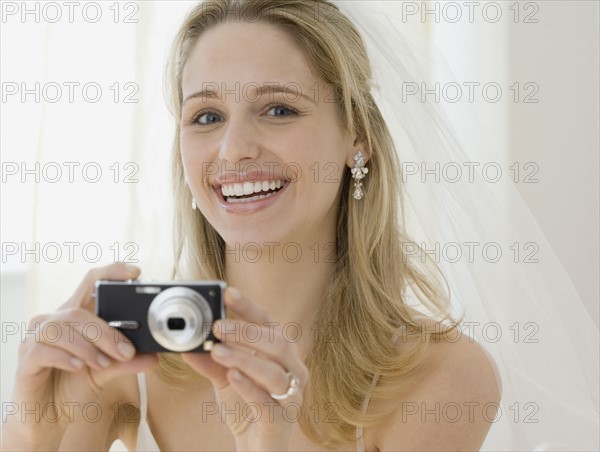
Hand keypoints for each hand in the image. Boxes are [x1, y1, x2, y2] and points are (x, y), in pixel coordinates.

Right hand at [3, 263, 158, 450]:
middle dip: (106, 332)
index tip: (135, 272)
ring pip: (60, 327)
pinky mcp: (24, 361)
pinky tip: (79, 368)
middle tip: (126, 351)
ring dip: (87, 346)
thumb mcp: (104, 372)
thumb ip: (125, 362)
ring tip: (103, 364)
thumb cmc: (72, 388)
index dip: (111, 272)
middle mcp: (51, 322)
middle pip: (78, 311)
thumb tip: (154, 357)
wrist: (47, 420)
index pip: (90, 284)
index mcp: (73, 318)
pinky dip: (65, 357)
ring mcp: (34, 340)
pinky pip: (42, 350)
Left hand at [182, 287, 308, 450]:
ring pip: (274, 371)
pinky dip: (249, 387)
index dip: (250, 307)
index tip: (228, 293)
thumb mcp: (225, 379)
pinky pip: (268, 401)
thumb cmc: (246, 408)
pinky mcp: (283, 420)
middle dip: (247, 332)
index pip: (269, 322)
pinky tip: (232, 377)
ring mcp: (291, 395)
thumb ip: (210, 361)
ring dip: (245, 358)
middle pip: (278, 342)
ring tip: (219, 352)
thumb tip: (187, 343)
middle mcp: (293, 370)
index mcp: (281, 354)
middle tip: (218, 327)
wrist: (256, 449)